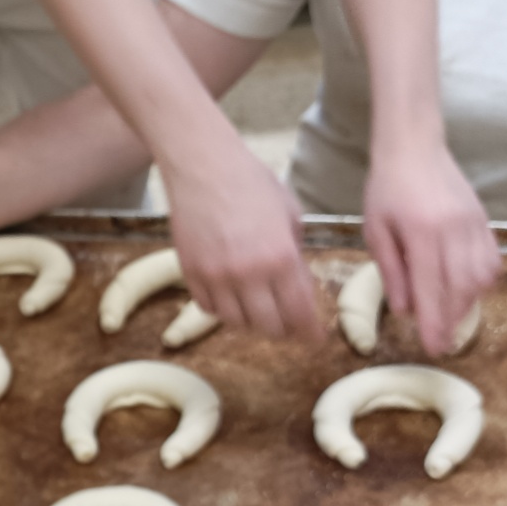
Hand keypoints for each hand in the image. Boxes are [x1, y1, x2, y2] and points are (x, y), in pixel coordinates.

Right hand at [164, 144, 322, 345]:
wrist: (203, 165)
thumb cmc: (250, 182)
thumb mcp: (289, 214)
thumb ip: (293, 252)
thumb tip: (295, 282)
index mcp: (281, 257)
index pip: (299, 311)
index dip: (309, 331)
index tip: (315, 339)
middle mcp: (248, 273)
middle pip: (269, 326)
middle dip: (283, 331)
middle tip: (288, 328)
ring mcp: (216, 276)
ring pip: (236, 322)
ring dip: (252, 323)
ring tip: (259, 313)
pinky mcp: (191, 273)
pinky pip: (208, 308)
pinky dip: (222, 310)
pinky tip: (231, 300)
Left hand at [361, 140, 497, 355]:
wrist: (415, 147)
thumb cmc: (387, 190)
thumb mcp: (376, 231)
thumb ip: (391, 271)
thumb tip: (405, 310)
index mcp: (422, 233)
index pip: (432, 288)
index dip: (434, 321)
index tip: (433, 346)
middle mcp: (454, 230)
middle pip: (461, 287)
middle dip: (453, 320)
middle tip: (441, 342)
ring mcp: (474, 224)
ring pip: (481, 276)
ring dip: (468, 303)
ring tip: (450, 316)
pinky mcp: (484, 220)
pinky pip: (492, 259)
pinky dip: (483, 282)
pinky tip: (467, 291)